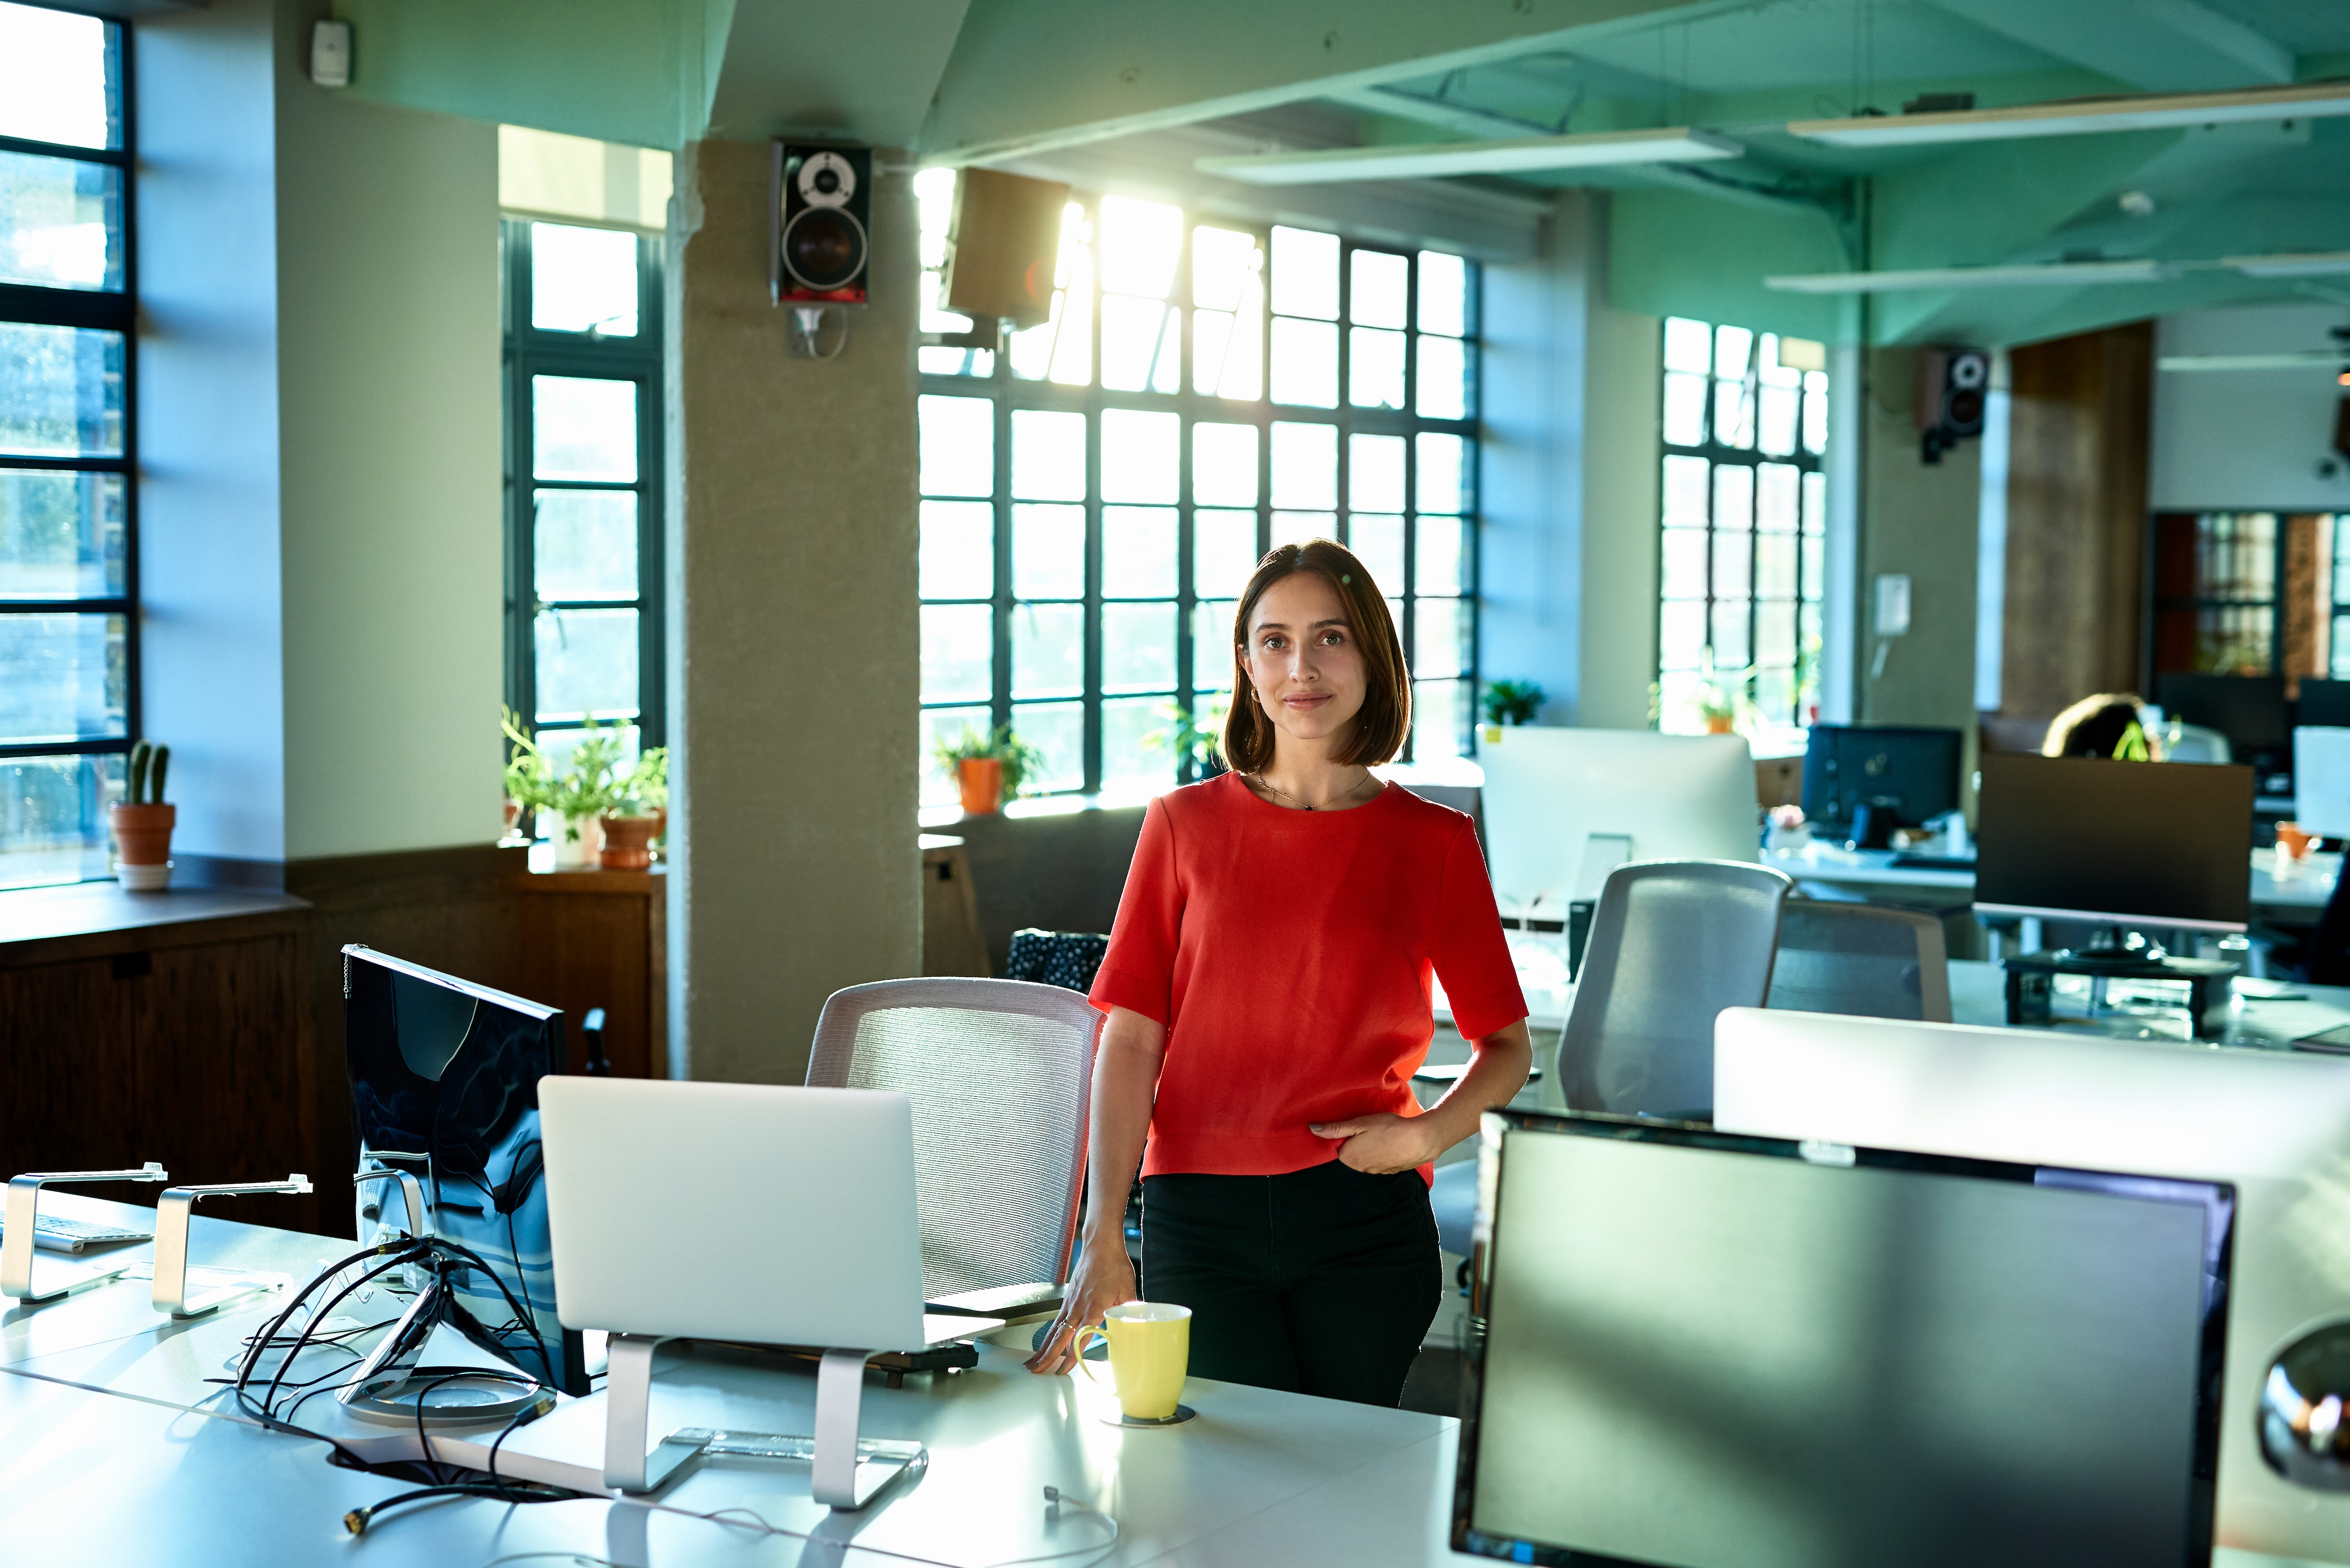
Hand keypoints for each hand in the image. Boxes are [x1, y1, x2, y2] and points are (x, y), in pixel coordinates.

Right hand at [1025, 1241, 1136, 1374]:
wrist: (1100, 1245)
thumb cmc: (1114, 1266)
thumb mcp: (1127, 1291)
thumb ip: (1129, 1312)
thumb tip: (1138, 1327)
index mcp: (1093, 1308)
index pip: (1080, 1338)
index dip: (1072, 1356)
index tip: (1064, 1369)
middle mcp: (1077, 1307)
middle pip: (1059, 1337)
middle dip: (1047, 1356)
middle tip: (1037, 1370)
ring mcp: (1070, 1302)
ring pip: (1053, 1329)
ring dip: (1043, 1347)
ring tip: (1034, 1361)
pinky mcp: (1068, 1298)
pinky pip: (1055, 1319)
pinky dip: (1048, 1333)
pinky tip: (1046, 1341)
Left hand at [1309, 1111, 1445, 1173]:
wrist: (1420, 1140)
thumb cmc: (1389, 1128)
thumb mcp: (1359, 1123)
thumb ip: (1335, 1128)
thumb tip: (1311, 1129)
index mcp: (1348, 1157)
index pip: (1335, 1150)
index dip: (1339, 1139)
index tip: (1347, 1129)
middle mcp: (1359, 1169)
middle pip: (1349, 1156)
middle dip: (1352, 1146)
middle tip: (1363, 1131)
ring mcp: (1375, 1172)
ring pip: (1364, 1161)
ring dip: (1367, 1151)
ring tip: (1377, 1137)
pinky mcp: (1388, 1172)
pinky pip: (1377, 1163)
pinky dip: (1379, 1155)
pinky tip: (1386, 1145)